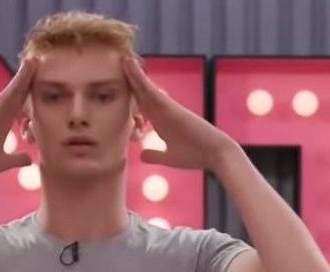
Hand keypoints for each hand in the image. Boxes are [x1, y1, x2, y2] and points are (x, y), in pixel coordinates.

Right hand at [0, 58, 36, 177]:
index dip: (30, 91)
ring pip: (14, 90)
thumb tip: (29, 158)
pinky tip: (27, 70)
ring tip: (34, 60)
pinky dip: (18, 82)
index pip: (20, 104)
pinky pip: (8, 94)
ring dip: (24, 74)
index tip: (41, 80)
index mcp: (3, 123)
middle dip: (28, 78)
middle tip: (39, 62)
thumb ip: (16, 159)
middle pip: (18, 93)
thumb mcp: (3, 162)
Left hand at [123, 57, 238, 170]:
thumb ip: (155, 154)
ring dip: (131, 71)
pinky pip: (149, 89)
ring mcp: (164, 106)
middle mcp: (161, 110)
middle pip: (140, 92)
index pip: (139, 105)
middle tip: (116, 63)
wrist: (215, 153)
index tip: (114, 87)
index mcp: (160, 121)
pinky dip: (138, 77)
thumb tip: (142, 154)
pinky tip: (128, 65)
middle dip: (128, 80)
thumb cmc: (195, 155)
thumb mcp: (169, 157)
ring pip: (143, 87)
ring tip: (120, 57)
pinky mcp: (168, 106)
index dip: (128, 96)